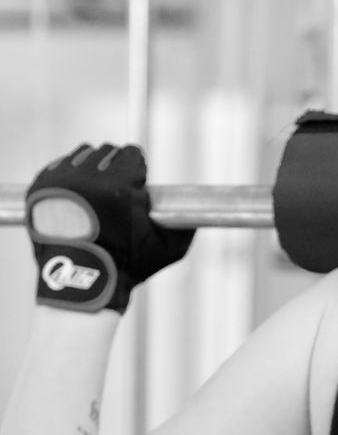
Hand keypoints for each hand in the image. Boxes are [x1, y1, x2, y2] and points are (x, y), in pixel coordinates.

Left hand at [26, 144, 194, 312]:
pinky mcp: (40, 187)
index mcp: (117, 187)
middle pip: (107, 152)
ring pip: (82, 156)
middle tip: (118, 191)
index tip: (137, 185)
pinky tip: (78, 194)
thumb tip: (201, 210)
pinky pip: (60, 166)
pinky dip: (70, 176)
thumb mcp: (169, 248)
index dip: (139, 171)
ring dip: (93, 169)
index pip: (132, 153)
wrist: (82, 282)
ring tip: (98, 192)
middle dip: (116, 168)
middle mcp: (85, 179)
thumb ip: (188, 224)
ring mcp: (59, 182)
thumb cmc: (127, 265)